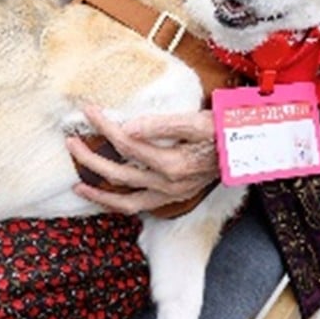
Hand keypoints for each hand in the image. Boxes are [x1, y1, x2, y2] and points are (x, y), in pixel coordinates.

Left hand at [66, 105, 218, 214]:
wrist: (249, 149)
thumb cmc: (225, 130)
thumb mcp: (198, 120)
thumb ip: (163, 124)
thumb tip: (128, 127)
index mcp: (173, 165)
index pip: (128, 144)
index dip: (105, 127)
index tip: (88, 111)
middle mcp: (169, 185)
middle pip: (119, 174)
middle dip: (91, 159)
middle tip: (70, 143)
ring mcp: (171, 195)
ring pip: (126, 201)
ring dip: (99, 192)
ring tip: (78, 184)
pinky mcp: (174, 198)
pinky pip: (140, 207)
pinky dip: (118, 203)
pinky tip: (106, 196)